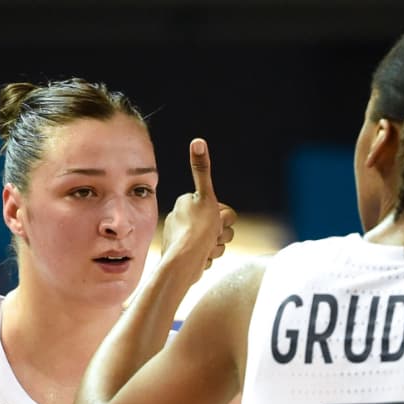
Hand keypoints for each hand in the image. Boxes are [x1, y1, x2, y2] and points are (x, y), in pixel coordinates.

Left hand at [159, 139, 235, 275]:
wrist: (185, 263)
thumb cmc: (198, 230)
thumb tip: (197, 141)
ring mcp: (181, 238)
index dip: (223, 218)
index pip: (218, 209)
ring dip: (215, 247)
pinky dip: (206, 258)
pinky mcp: (183, 256)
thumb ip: (202, 170)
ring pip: (213, 242)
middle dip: (220, 235)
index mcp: (185, 203)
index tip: (213, 222)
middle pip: (217, 226)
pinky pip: (204, 256)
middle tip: (211, 237)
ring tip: (205, 249)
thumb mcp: (206, 197)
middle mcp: (180, 219)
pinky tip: (201, 259)